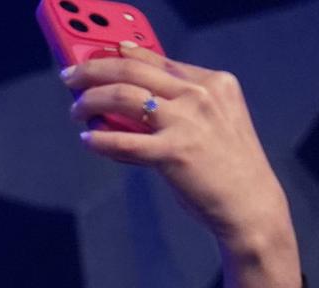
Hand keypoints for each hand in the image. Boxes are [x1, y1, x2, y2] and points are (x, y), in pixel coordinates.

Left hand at [65, 45, 299, 287]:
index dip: (120, 56)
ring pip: (122, 97)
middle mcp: (199, 94)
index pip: (156, 59)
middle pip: (132, 71)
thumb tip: (126, 100)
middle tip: (70, 77)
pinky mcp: (173, 152)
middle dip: (93, 70)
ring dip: (90, 101)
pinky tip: (89, 141)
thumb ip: (178, 104)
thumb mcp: (212, 120)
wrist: (248, 202)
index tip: (96, 57)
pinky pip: (122, 142)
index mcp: (211, 82)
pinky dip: (98, 140)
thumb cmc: (225, 164)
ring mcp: (186, 122)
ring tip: (77, 111)